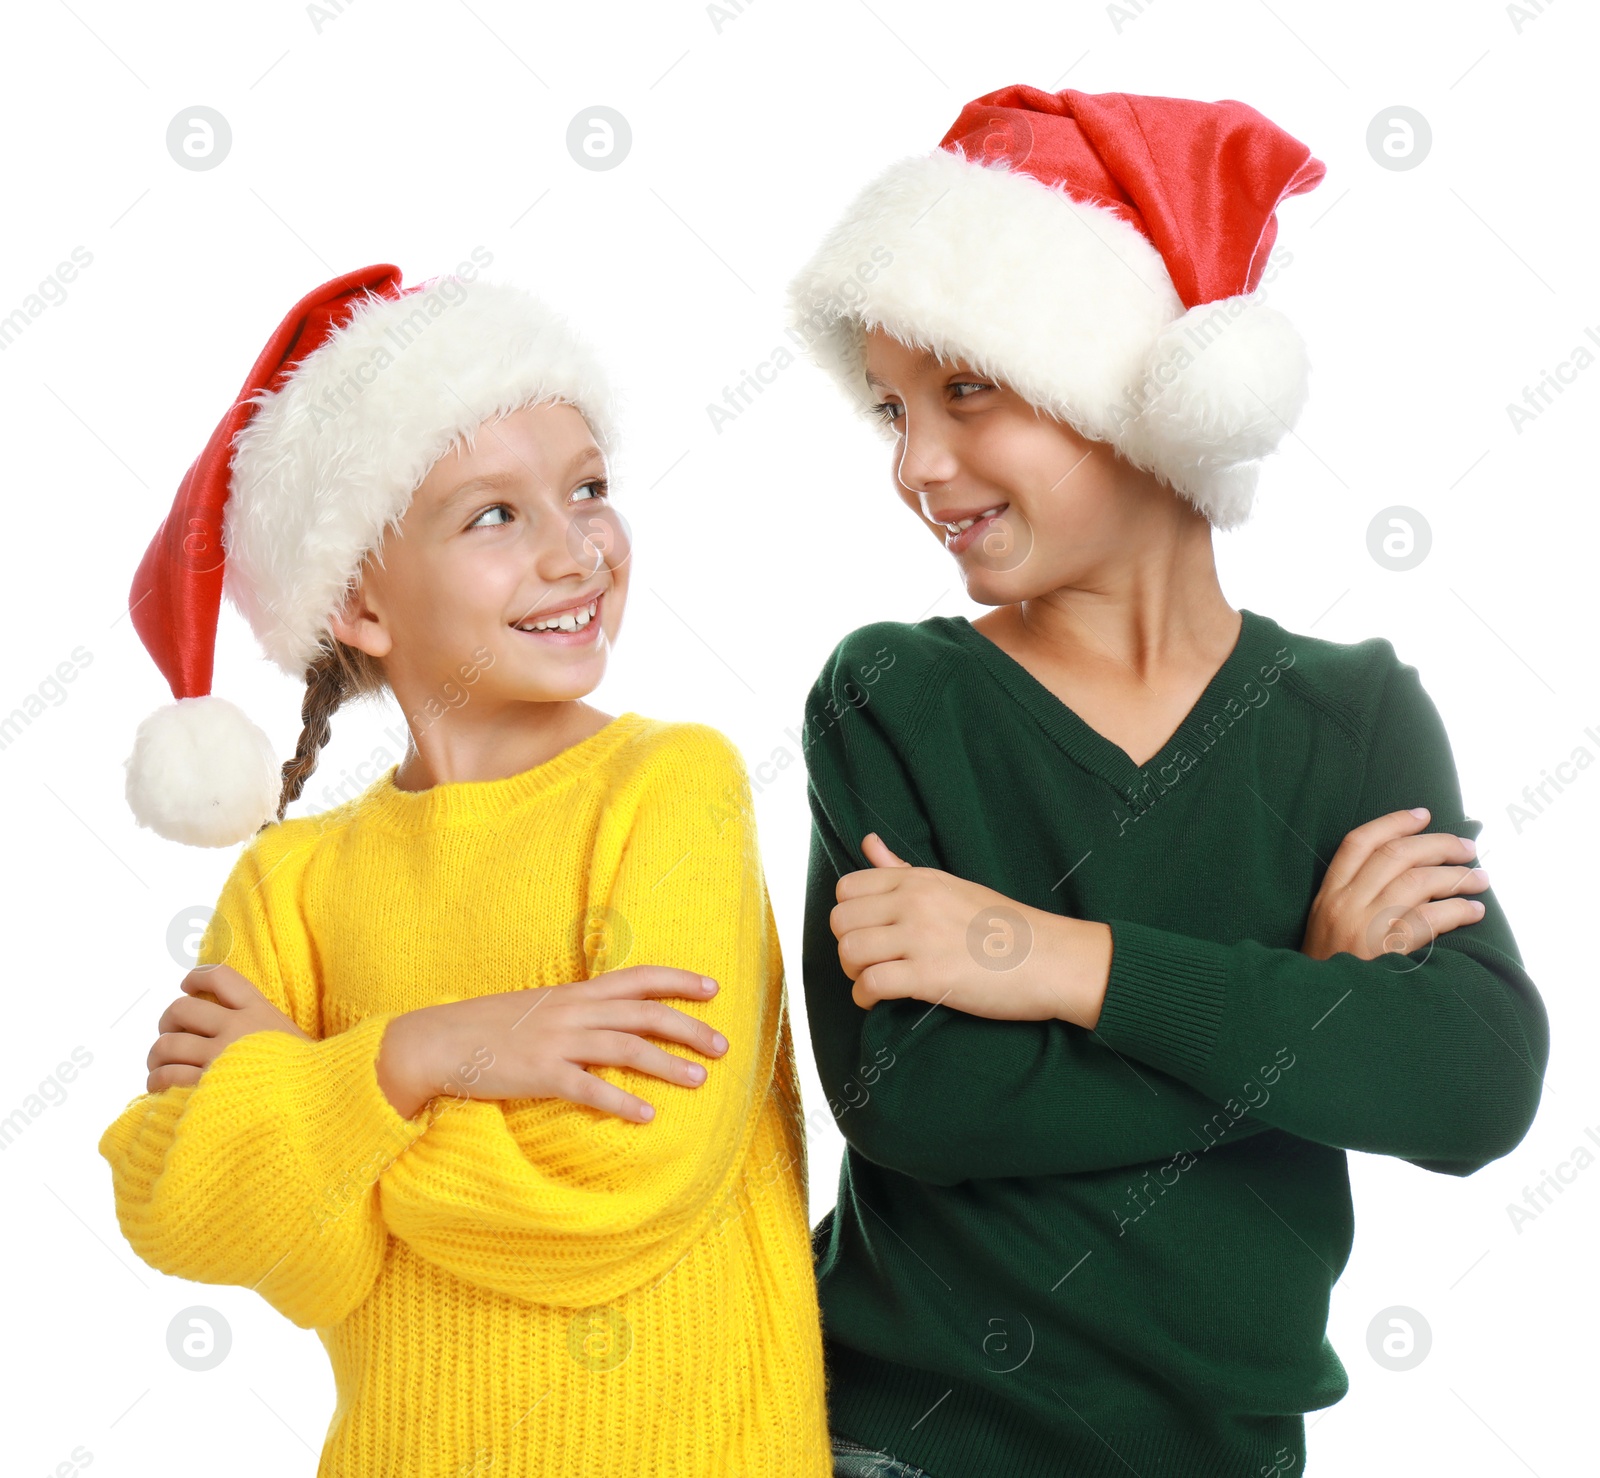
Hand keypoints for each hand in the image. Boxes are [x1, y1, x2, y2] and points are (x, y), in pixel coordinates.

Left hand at [146, 964, 314, 1090]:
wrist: (317, 1105)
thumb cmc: (305, 1077)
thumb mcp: (291, 1038)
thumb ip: (260, 1028)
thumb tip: (226, 1026)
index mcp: (260, 1011)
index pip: (220, 977)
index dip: (197, 977)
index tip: (187, 985)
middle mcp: (237, 1028)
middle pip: (181, 1008)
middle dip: (168, 1021)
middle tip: (171, 1034)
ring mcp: (219, 1057)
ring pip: (167, 1044)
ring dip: (157, 1056)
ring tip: (161, 1066)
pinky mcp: (205, 1086)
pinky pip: (166, 1076)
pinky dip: (157, 1081)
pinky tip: (162, 1087)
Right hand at [376, 965, 729, 1122]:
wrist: (436, 1041)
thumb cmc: (488, 1027)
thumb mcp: (539, 1007)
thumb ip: (576, 1010)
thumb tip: (610, 1017)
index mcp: (574, 993)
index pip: (638, 977)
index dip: (678, 980)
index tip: (712, 988)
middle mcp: (573, 1011)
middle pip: (645, 1013)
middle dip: (689, 1028)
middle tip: (723, 1045)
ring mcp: (558, 1042)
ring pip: (627, 1048)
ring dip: (668, 1064)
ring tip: (699, 1080)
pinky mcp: (541, 1074)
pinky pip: (589, 1088)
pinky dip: (621, 1101)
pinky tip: (646, 1116)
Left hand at [830, 833, 1110, 1027]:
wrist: (1051, 958)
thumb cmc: (1004, 926)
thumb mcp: (951, 885)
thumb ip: (902, 869)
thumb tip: (868, 842)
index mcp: (919, 880)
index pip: (847, 888)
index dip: (849, 916)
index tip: (867, 933)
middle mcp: (915, 903)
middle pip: (840, 922)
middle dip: (847, 946)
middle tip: (869, 962)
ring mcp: (921, 938)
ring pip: (849, 952)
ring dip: (853, 974)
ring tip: (874, 981)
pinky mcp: (930, 975)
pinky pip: (870, 984)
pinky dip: (865, 998)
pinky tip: (879, 1001)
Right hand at [1301, 806, 1488, 961]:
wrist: (1315, 1013)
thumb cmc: (1329, 971)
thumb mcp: (1327, 926)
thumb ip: (1354, 898)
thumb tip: (1408, 872)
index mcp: (1327, 894)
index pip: (1358, 842)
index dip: (1393, 822)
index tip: (1423, 814)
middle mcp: (1343, 904)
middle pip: (1396, 855)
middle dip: (1438, 844)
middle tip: (1467, 848)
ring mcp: (1363, 927)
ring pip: (1417, 881)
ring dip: (1456, 876)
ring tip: (1479, 879)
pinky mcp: (1384, 952)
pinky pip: (1429, 919)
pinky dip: (1457, 910)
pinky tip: (1474, 911)